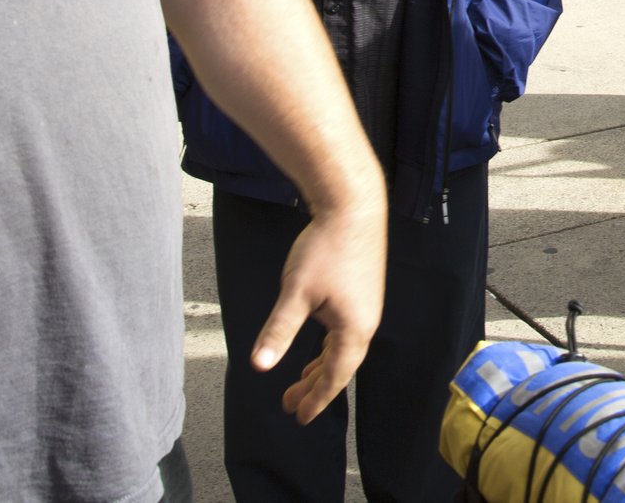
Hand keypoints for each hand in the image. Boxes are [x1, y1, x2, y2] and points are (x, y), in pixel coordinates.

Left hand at [258, 199, 387, 422]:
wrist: (353, 206)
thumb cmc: (326, 247)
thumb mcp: (295, 292)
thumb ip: (278, 331)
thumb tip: (258, 366)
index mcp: (354, 329)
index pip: (334, 377)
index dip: (315, 400)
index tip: (299, 418)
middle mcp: (365, 322)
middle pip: (339, 366)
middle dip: (314, 387)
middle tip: (289, 405)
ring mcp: (366, 307)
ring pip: (342, 348)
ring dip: (320, 366)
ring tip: (300, 382)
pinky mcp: (362, 292)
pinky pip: (344, 331)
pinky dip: (328, 346)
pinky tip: (317, 344)